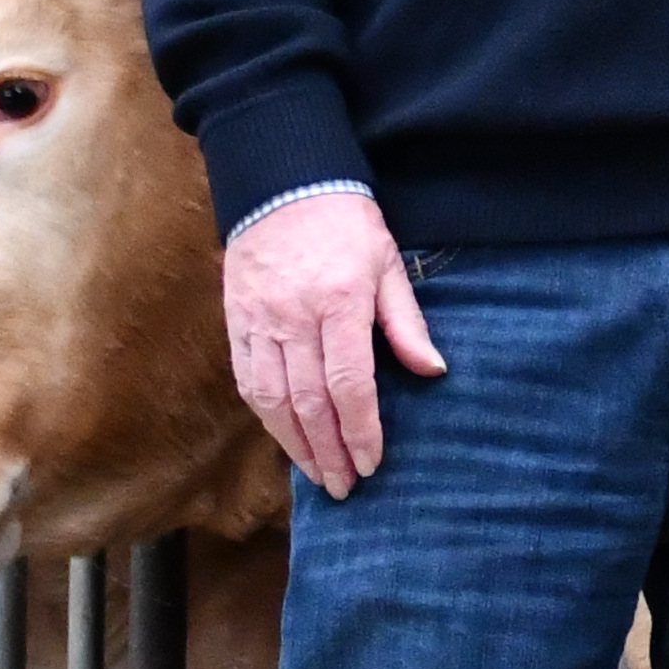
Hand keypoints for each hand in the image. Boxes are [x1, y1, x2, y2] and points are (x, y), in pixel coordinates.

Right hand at [223, 191, 443, 499]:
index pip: (349, 382)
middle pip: (309, 401)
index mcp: (339, 301)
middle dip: (329, 451)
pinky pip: (247, 380)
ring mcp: (259, 320)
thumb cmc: (345, 224)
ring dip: (295, 444)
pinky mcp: (236, 320)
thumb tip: (432, 371)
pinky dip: (265, 416)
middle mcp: (294, 316)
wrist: (282, 183)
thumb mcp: (388, 264)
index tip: (372, 461)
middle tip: (346, 486)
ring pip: (272, 399)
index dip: (360, 429)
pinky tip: (284, 438)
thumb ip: (406, 323)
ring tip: (317, 474)